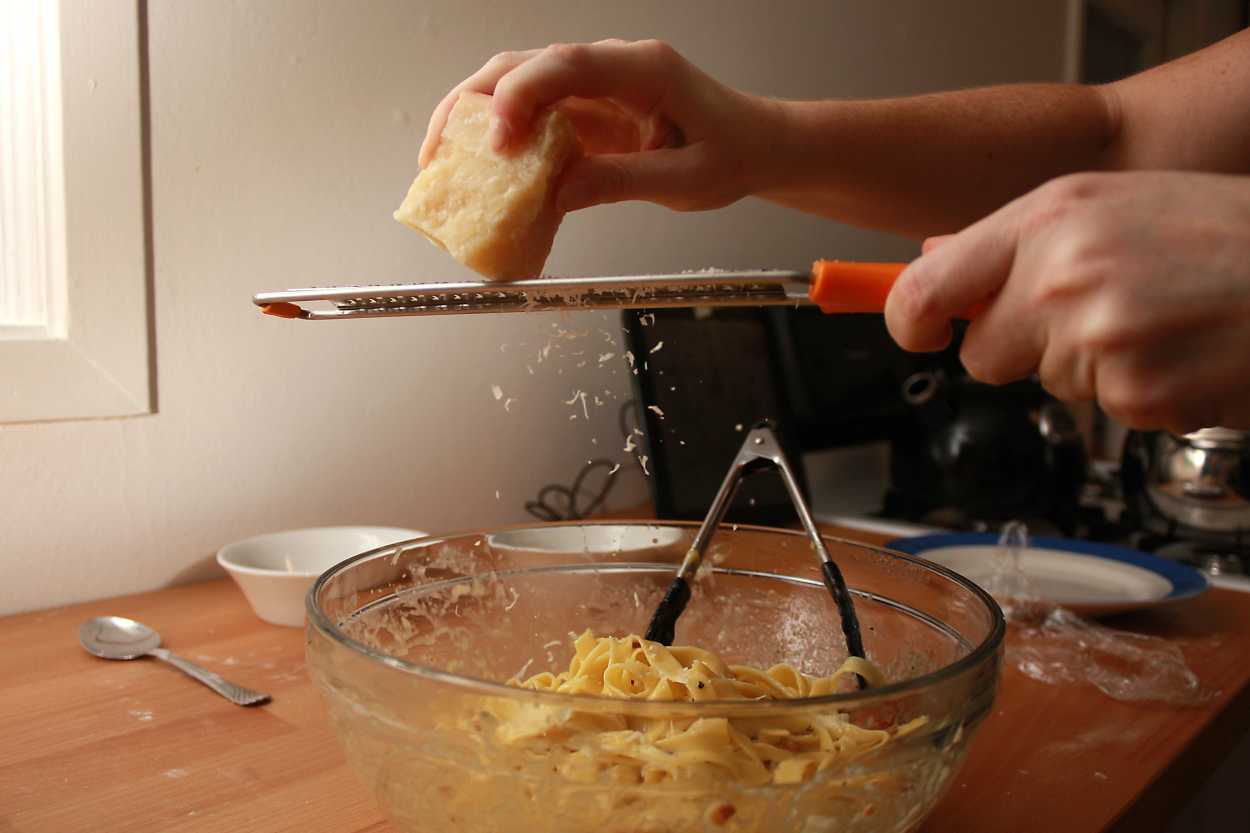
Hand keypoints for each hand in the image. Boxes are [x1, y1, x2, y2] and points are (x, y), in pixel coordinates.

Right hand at [419, 39, 778, 212]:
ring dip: (474, 118)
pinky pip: (534, 116)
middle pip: (526, 64)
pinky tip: (480, 172)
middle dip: (472, 103)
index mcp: (644, 68)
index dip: (522, 95)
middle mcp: (611, 66)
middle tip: (437, 153)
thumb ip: (621, 182)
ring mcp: (595, 85)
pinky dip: (501, 139)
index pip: (568, 64)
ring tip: (439, 162)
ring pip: (519, 84)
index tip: (496, 140)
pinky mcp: (587, 110)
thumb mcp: (686, 180)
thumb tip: (555, 196)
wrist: (758, 145)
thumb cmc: (734, 153)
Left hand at [884, 171, 1249, 432]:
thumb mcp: (1109, 202)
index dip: (911, 320)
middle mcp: (1060, 275)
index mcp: (1047, 218)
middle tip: (1098, 315)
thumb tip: (934, 256)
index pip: (925, 289)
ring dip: (1094, 367)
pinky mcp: (1133, 393)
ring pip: (1049, 384)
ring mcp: (1095, 338)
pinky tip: (1182, 352)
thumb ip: (1017, 237)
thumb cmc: (1222, 231)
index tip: (922, 332)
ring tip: (1159, 321)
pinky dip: (1142, 392)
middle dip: (1027, 348)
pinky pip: (1106, 410)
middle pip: (984, 356)